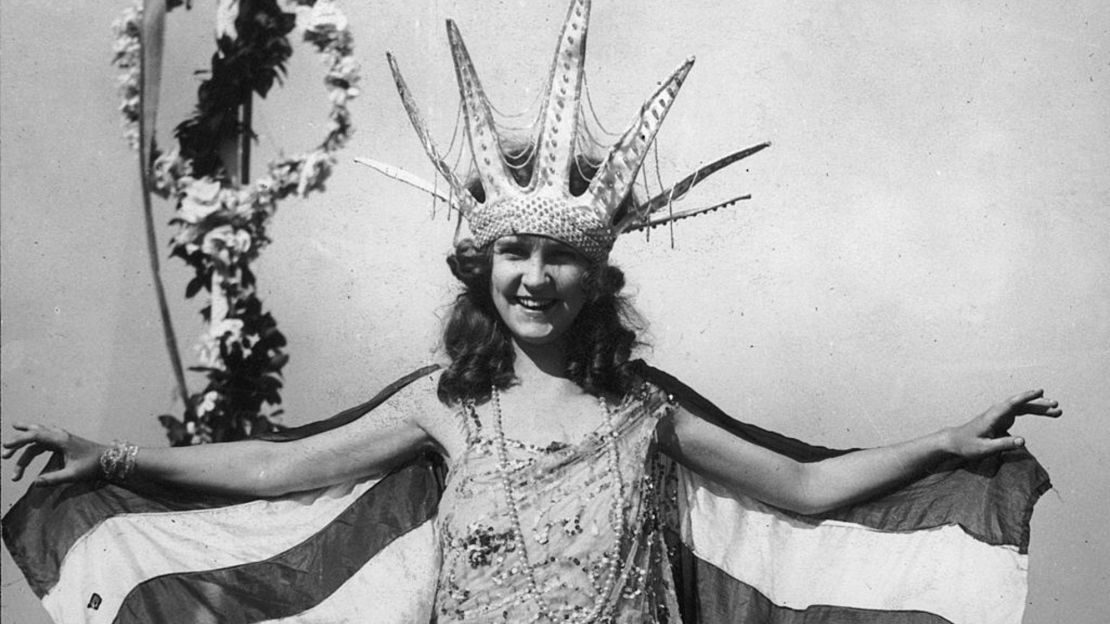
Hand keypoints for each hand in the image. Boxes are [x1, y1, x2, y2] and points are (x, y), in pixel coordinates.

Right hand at [1, 423, 106, 484]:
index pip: (35, 435)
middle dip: (18, 442)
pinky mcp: (66, 442)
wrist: (111, 459)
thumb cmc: (94, 466)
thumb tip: (35, 483)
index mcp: (61, 440)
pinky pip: (46, 439)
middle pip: (34, 434)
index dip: (19, 440)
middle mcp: (61, 436)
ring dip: (25, 443)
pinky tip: (30, 445)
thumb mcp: (74, 475)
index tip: (6, 446)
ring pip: (39, 436)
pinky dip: (35, 441)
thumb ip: (54, 479)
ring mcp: (63, 437)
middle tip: (4, 453)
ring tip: (9, 447)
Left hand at [945, 389, 1061, 458]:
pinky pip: (1021, 412)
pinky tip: (1045, 412)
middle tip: (1056, 405)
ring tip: (1058, 411)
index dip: (1025, 397)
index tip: (1039, 391)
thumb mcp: (984, 448)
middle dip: (1038, 403)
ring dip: (1039, 408)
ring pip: (1023, 407)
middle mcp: (997, 412)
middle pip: (1020, 404)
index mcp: (992, 417)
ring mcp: (1000, 414)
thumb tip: (1024, 441)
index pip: (1011, 404)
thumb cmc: (967, 445)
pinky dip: (1033, 411)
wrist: (954, 441)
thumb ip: (1003, 444)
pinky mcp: (1002, 418)